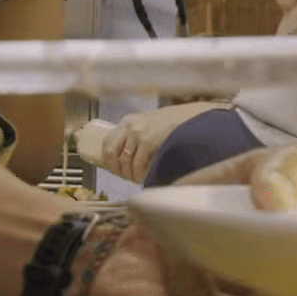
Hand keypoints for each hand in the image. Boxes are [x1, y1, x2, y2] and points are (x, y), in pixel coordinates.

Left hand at [97, 102, 221, 181]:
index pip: (107, 141)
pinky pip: (137, 163)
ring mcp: (138, 133)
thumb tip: (132, 154)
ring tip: (133, 178)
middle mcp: (130, 126)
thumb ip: (139, 134)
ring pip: (124, 160)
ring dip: (127, 173)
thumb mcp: (150, 123)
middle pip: (111, 152)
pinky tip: (140, 177)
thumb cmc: (172, 123)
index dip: (107, 158)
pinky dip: (136, 173)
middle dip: (115, 168)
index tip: (112, 167)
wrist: (189, 117)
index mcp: (128, 121)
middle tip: (122, 175)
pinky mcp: (148, 141)